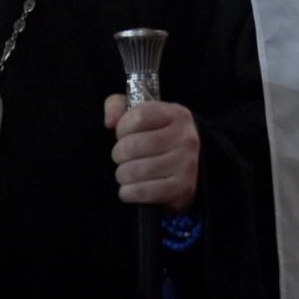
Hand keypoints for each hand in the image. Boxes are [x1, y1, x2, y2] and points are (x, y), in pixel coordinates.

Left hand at [104, 95, 198, 211]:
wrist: (188, 165)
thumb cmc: (156, 135)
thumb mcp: (139, 113)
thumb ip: (117, 106)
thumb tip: (110, 122)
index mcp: (176, 114)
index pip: (138, 117)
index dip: (122, 128)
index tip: (123, 135)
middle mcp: (185, 138)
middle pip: (133, 145)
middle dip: (119, 154)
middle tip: (121, 157)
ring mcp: (186, 164)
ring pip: (136, 170)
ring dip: (122, 174)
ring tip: (125, 173)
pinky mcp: (182, 188)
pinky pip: (144, 192)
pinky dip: (128, 192)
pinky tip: (128, 189)